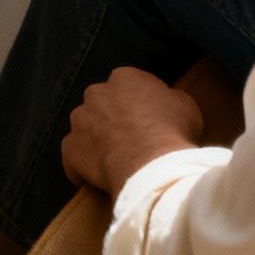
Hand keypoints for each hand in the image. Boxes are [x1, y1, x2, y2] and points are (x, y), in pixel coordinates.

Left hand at [60, 66, 203, 194]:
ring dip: (95, 139)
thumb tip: (164, 104)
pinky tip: (98, 177)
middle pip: (102, 103)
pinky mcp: (69, 148)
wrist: (151, 165)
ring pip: (85, 127)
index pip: (128, 84)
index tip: (148, 118)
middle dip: (112, 117)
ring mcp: (79, 121)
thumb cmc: (172, 131)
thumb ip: (168, 99)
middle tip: (131, 138)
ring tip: (115, 158)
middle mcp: (95, 94)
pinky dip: (82, 166)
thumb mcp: (185, 106)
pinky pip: (74, 156)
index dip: (138, 102)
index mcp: (124, 78)